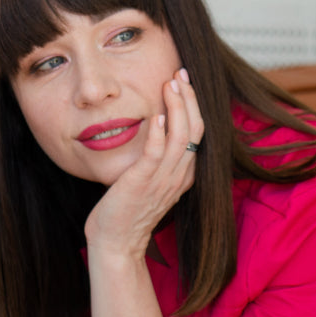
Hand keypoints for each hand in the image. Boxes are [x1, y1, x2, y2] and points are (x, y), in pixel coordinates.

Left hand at [84, 67, 205, 257]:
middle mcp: (180, 175)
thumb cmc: (128, 210)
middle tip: (179, 73)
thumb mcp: (150, 180)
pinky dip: (159, 132)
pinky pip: (156, 154)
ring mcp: (163, 180)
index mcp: (184, 174)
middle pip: (196, 130)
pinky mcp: (143, 183)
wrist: (116, 242)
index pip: (198, 132)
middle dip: (190, 98)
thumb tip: (157, 127)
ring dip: (177, 107)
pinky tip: (156, 115)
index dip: (194, 104)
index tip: (183, 81)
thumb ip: (158, 157)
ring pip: (182, 137)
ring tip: (169, 84)